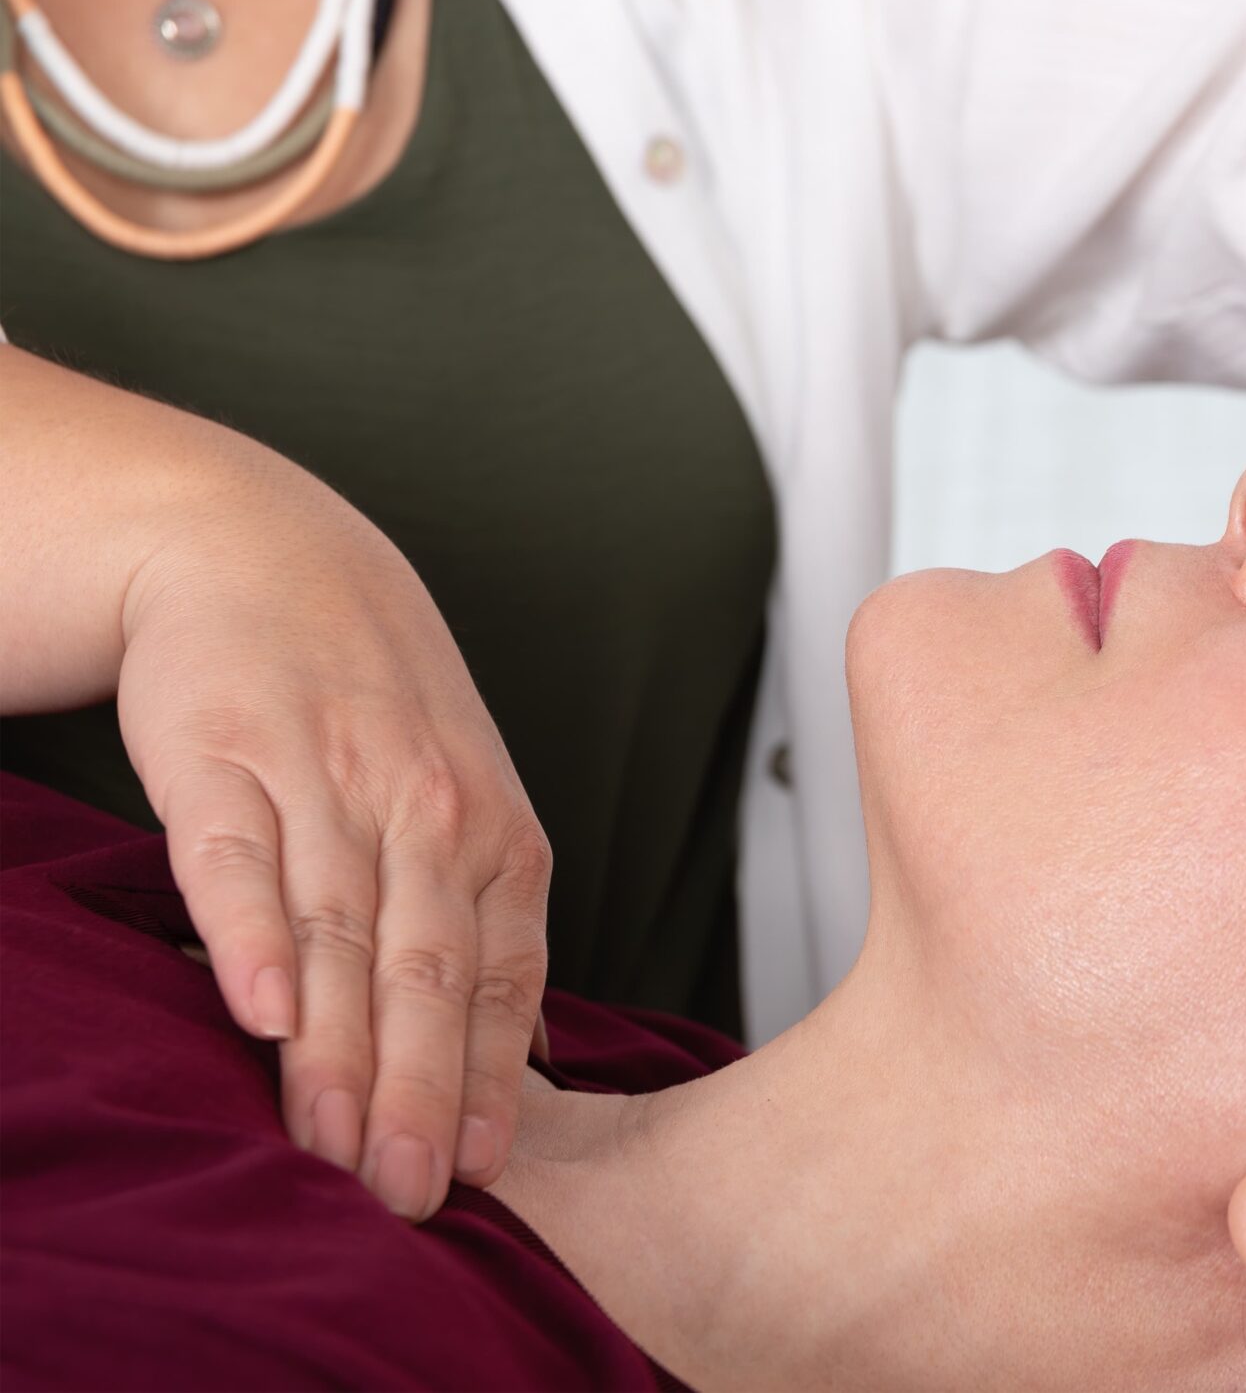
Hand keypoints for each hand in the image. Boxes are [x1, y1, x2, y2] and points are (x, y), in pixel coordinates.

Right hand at [116, 466, 551, 1215]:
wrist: (262, 550)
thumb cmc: (374, 698)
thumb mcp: (460, 794)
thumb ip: (482, 918)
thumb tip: (520, 1057)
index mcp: (493, 829)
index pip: (501, 975)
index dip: (485, 1079)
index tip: (477, 1175)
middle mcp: (423, 809)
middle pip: (425, 972)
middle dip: (419, 1092)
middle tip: (406, 1195)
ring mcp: (325, 780)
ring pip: (339, 935)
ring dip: (338, 1049)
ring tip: (332, 1145)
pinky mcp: (224, 757)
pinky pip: (239, 861)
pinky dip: (252, 937)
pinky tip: (263, 1010)